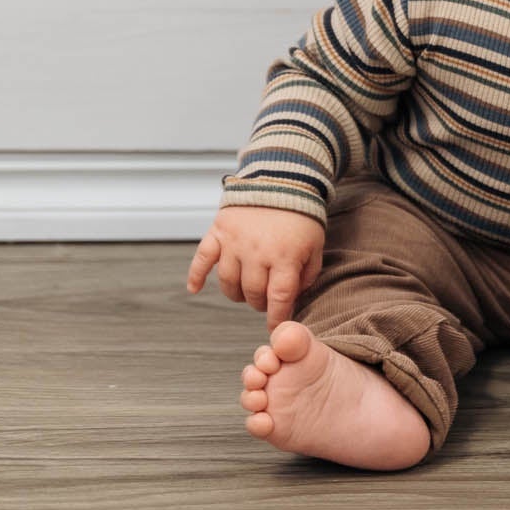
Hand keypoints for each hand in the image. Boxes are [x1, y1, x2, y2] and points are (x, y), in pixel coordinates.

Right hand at [186, 205, 325, 331]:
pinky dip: (195, 275)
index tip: (276, 330)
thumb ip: (307, 275)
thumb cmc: (301, 216)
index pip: (279, 298)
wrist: (282, 179)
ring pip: (228, 282)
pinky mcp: (219, 231)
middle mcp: (258, 251)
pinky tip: (194, 289)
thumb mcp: (315, 246)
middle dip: (260, 303)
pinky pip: (202, 258)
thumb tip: (292, 301)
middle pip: (252, 293)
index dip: (276, 318)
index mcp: (285, 255)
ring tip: (245, 291)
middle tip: (265, 300)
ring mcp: (235, 241)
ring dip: (236, 294)